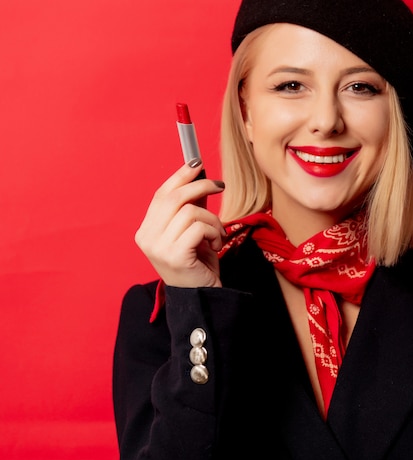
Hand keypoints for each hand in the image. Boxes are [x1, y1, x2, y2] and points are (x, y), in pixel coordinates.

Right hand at [134, 161, 225, 287]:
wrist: (202, 297)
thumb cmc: (197, 264)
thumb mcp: (193, 231)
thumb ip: (192, 206)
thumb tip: (200, 176)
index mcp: (147, 230)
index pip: (161, 195)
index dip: (179, 176)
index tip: (197, 163)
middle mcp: (147, 237)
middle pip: (175, 198)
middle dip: (201, 186)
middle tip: (220, 185)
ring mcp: (158, 247)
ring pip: (191, 212)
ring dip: (213, 220)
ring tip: (217, 235)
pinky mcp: (174, 255)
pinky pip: (199, 227)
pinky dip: (214, 232)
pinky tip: (215, 245)